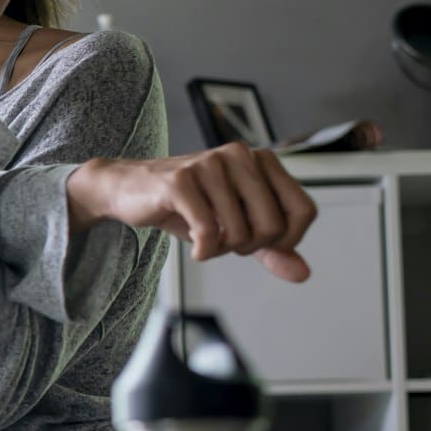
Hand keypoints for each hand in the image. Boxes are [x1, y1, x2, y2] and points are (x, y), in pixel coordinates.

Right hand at [74, 143, 318, 282]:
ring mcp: (210, 165)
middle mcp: (240, 155)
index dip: (287, 240)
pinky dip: (204, 251)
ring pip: (240, 231)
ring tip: (205, 241)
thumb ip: (271, 248)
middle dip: (249, 247)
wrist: (127, 190)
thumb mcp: (234, 227)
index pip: (303, 210)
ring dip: (222, 249)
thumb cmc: (184, 206)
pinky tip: (195, 249)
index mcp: (261, 161)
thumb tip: (302, 274)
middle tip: (225, 243)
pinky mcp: (181, 181)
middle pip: (273, 225)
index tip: (260, 244)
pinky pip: (207, 231)